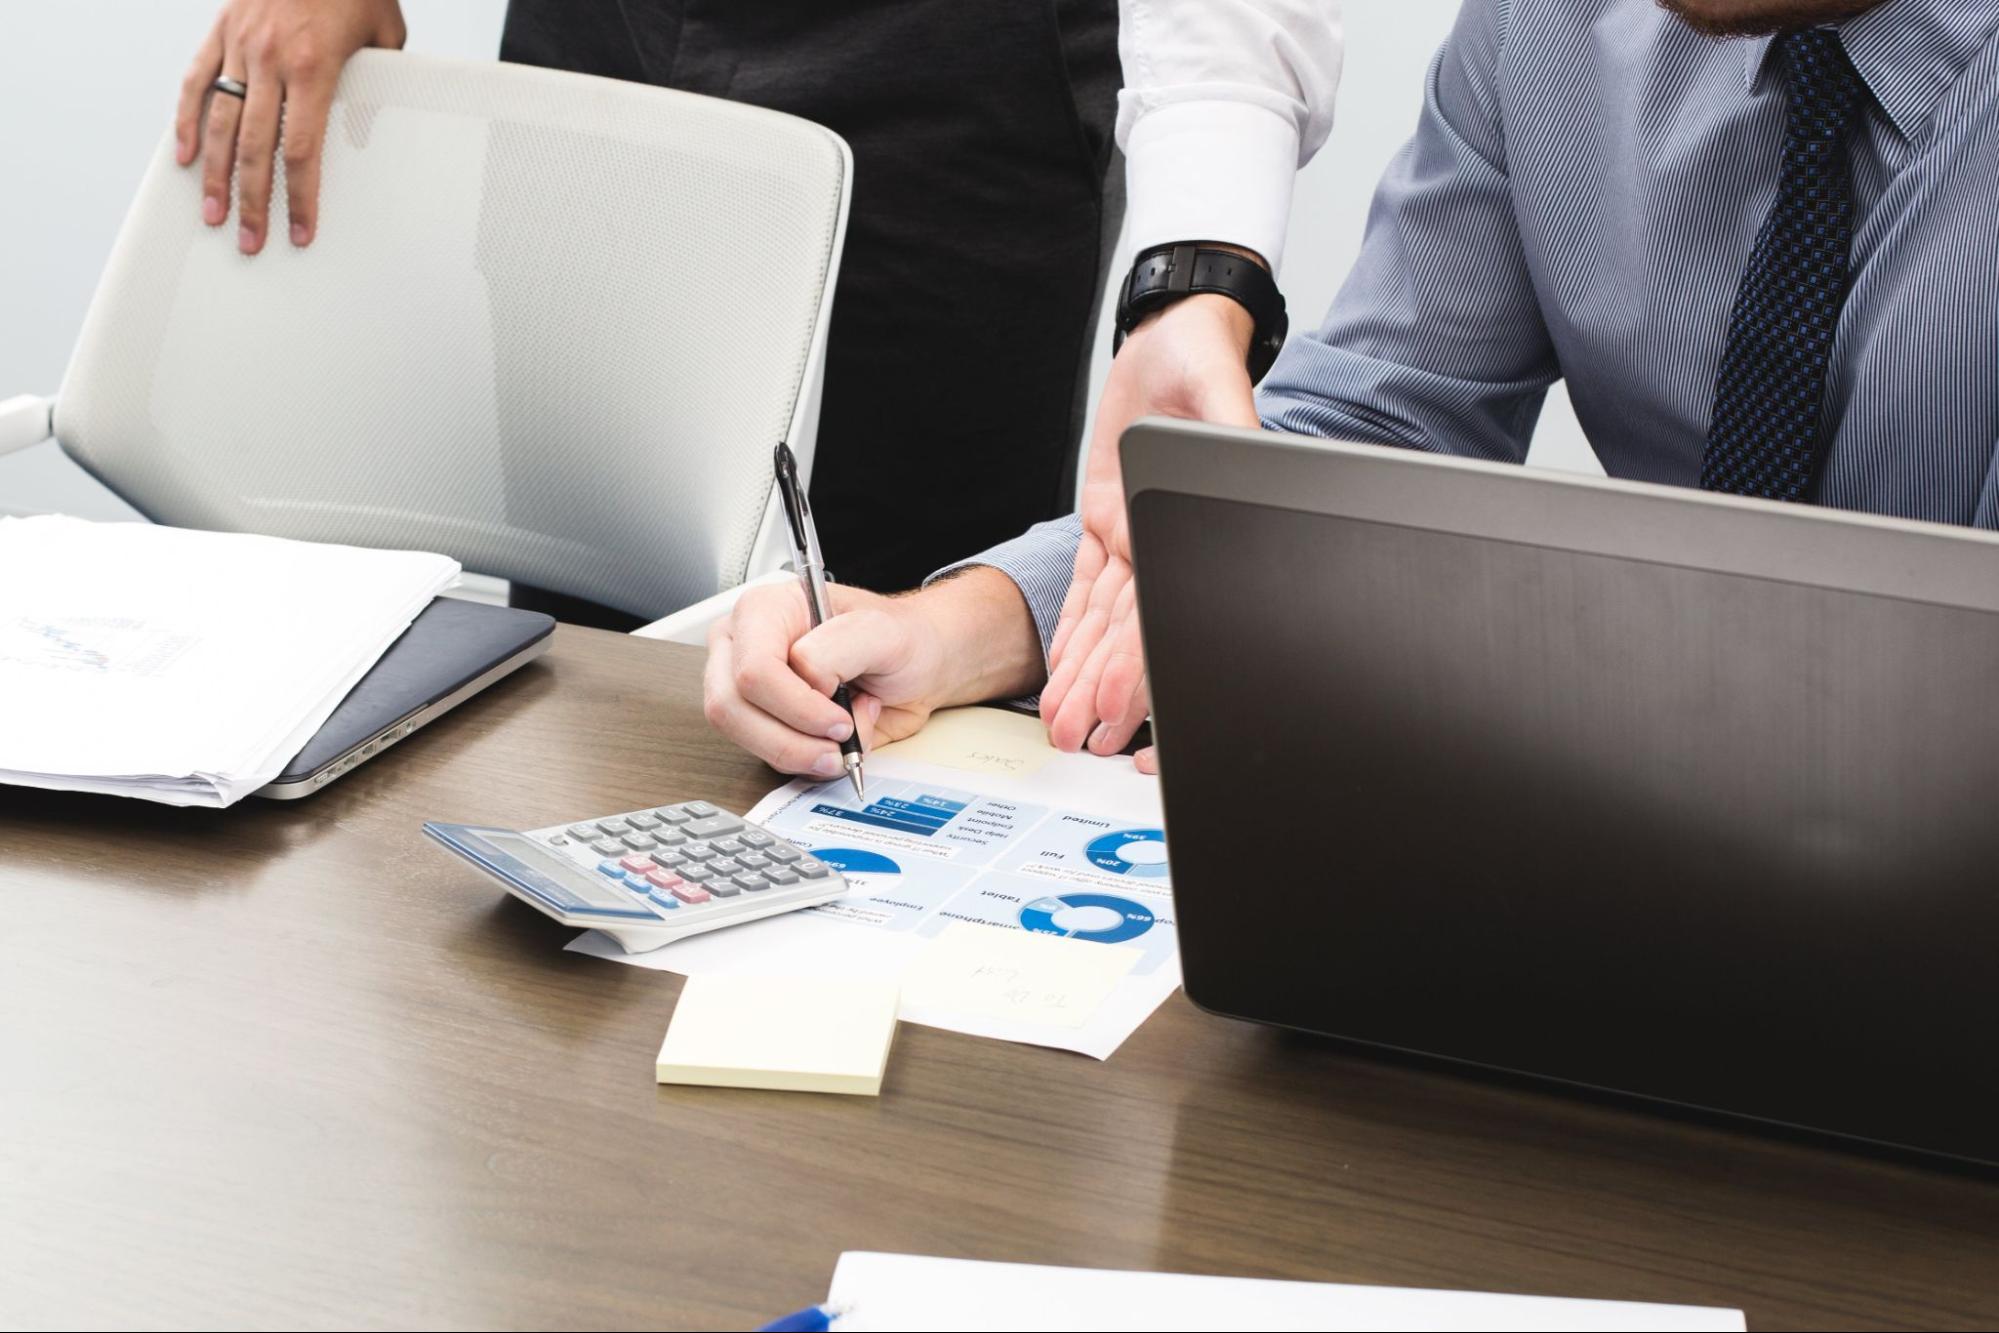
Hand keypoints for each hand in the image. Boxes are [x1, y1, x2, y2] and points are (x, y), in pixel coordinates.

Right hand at [175, 0, 405, 253]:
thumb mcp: (385, 37)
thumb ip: (378, 87)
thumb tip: (369, 133)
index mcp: (314, 67)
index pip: (300, 151)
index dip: (298, 199)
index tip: (299, 232)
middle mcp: (270, 59)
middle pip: (253, 149)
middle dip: (252, 202)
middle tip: (250, 241)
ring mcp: (239, 45)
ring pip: (217, 122)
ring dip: (214, 176)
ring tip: (213, 215)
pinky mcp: (220, 31)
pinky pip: (195, 82)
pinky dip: (185, 123)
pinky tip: (183, 159)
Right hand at [703, 570, 1043, 777]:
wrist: (921, 667)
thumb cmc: (902, 639)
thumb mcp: (883, 630)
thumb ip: (839, 645)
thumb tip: (805, 676)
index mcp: (766, 610)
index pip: (753, 668)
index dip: (796, 703)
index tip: (840, 717)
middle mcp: (746, 647)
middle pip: (734, 708)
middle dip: (794, 736)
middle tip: (842, 736)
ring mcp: (750, 689)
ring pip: (744, 739)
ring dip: (803, 751)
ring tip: (847, 734)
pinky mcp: (764, 723)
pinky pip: (768, 756)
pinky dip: (810, 759)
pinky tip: (839, 737)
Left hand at [1040, 287, 1263, 771]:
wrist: (1176, 337)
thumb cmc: (1204, 361)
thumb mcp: (1221, 398)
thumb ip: (1227, 442)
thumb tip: (1238, 468)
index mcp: (1192, 525)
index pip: (1161, 614)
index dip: (1138, 670)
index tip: (1117, 711)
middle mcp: (1161, 542)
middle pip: (1129, 636)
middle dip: (1105, 694)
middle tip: (1082, 740)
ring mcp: (1133, 538)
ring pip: (1104, 625)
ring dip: (1085, 678)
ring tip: (1067, 725)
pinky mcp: (1105, 523)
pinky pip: (1085, 591)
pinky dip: (1073, 634)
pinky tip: (1063, 674)